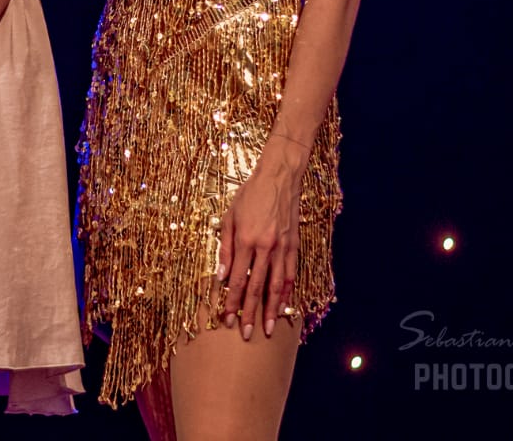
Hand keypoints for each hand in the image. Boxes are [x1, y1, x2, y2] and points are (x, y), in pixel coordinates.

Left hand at [216, 153, 301, 341]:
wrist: (278, 178)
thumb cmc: (249, 195)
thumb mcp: (228, 217)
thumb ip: (224, 248)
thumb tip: (219, 276)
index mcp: (245, 240)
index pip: (236, 279)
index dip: (230, 301)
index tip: (225, 318)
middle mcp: (264, 247)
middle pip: (256, 287)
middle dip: (249, 312)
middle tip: (244, 334)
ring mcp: (281, 248)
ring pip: (276, 286)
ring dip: (271, 310)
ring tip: (268, 329)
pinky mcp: (293, 246)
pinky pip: (290, 274)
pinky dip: (287, 293)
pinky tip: (284, 306)